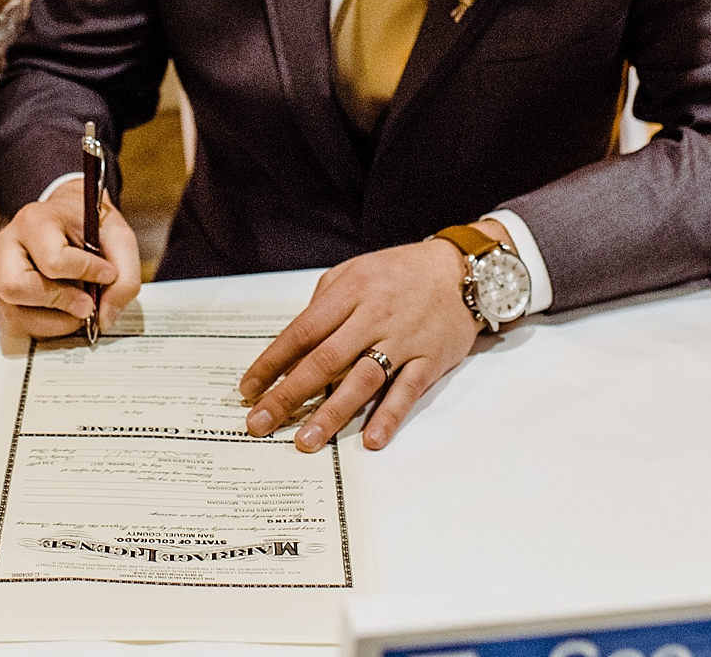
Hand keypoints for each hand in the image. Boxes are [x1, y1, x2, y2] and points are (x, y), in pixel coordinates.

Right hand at [0, 179, 141, 338]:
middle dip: (58, 303)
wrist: (70, 218)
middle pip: (16, 287)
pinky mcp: (3, 295)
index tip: (108, 274)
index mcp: (34, 221)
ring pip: (14, 313)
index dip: (86, 273)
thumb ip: (124, 277)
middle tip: (88, 305)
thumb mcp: (119, 239)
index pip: (53, 259)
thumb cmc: (90, 226)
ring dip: (55, 322)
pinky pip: (18, 323)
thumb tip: (104, 318)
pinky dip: (47, 327)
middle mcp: (7, 246)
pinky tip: (66, 313)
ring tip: (80, 310)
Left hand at [240, 223, 508, 452]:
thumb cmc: (400, 272)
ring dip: (332, 414)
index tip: (249, 389)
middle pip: (324, 361)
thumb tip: (295, 346)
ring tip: (306, 441)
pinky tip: (372, 439)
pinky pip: (407, 391)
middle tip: (260, 424)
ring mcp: (403, 340)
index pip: (302, 332)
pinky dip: (389, 416)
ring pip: (362, 380)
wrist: (461, 269)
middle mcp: (373, 316)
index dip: (272, 363)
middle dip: (288, 396)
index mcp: (349, 292)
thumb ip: (324, 305)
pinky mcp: (430, 359)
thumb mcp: (354, 272)